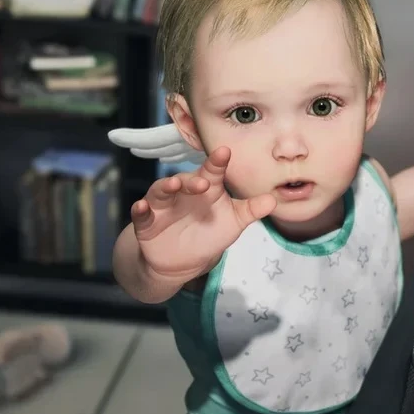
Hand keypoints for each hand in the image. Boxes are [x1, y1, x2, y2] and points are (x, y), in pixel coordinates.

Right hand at [130, 146, 275, 283]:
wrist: (182, 261)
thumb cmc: (209, 233)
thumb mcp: (233, 222)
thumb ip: (250, 211)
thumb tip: (273, 200)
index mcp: (206, 189)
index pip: (212, 172)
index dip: (217, 163)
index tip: (225, 152)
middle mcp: (183, 192)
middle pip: (186, 181)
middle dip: (193, 180)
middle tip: (204, 182)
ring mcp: (163, 206)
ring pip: (161, 191)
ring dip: (166, 186)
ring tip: (173, 184)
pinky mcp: (146, 223)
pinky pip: (141, 214)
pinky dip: (140, 210)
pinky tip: (141, 206)